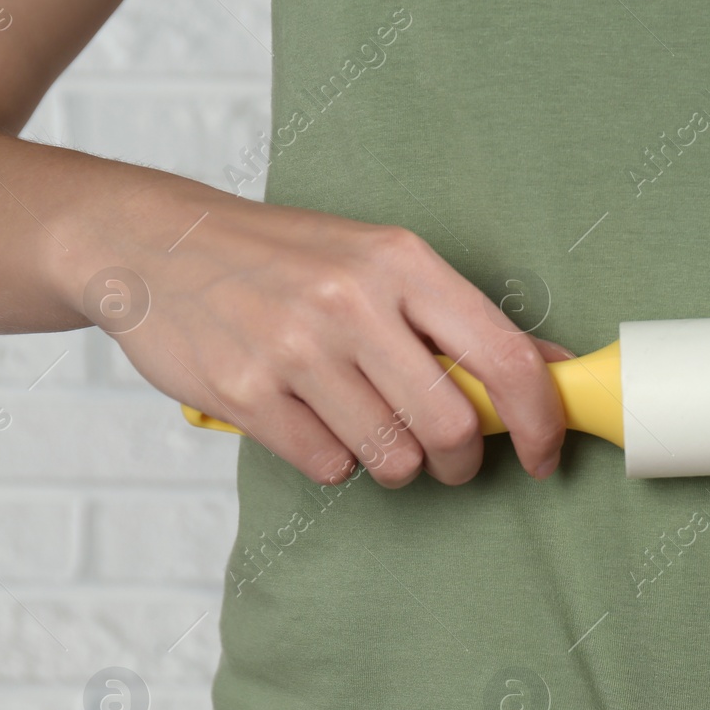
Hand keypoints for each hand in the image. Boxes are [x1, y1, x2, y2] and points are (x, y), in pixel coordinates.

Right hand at [85, 183, 571, 487]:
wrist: (154, 244)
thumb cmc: (286, 260)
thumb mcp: (380, 262)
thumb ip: (462, 318)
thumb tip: (554, 366)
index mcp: (402, 262)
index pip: (504, 356)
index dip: (540, 420)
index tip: (544, 454)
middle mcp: (352, 301)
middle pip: (451, 425)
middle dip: (459, 460)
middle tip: (447, 458)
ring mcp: (295, 347)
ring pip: (391, 456)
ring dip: (394, 464)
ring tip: (368, 428)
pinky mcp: (245, 391)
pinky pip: (328, 466)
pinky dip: (333, 460)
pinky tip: (311, 420)